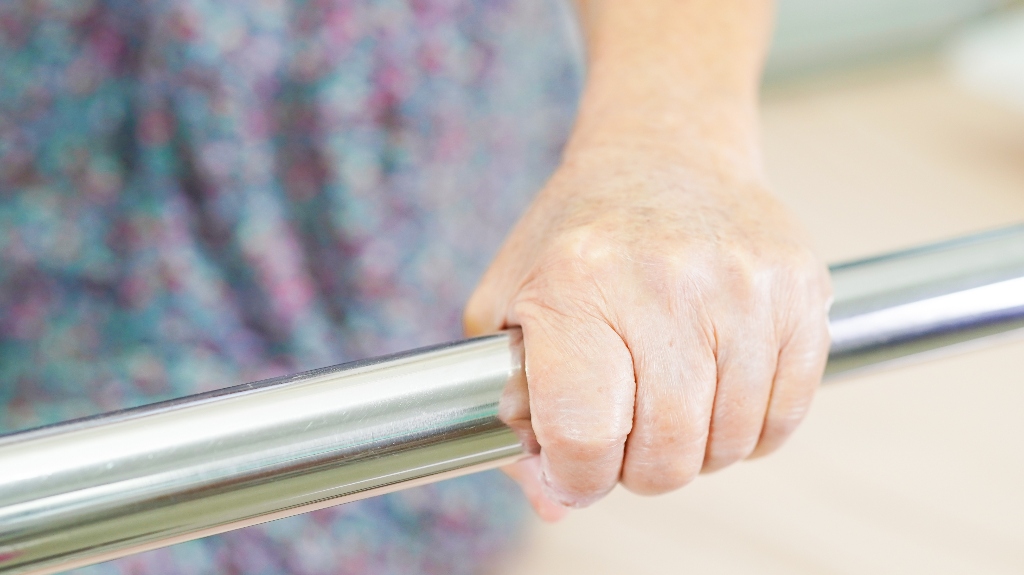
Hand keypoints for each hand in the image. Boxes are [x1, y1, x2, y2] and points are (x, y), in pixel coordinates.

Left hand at [464, 143, 831, 519]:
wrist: (664, 154)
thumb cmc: (577, 239)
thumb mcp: (508, 308)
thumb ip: (511, 414)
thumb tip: (556, 503)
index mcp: (575, 287)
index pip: (585, 437)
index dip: (578, 475)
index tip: (577, 464)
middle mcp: (664, 283)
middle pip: (666, 454)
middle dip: (640, 468)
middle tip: (627, 432)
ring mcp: (743, 285)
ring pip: (731, 444)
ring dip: (697, 448)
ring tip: (670, 401)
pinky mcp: (800, 288)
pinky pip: (787, 414)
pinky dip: (751, 427)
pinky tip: (719, 390)